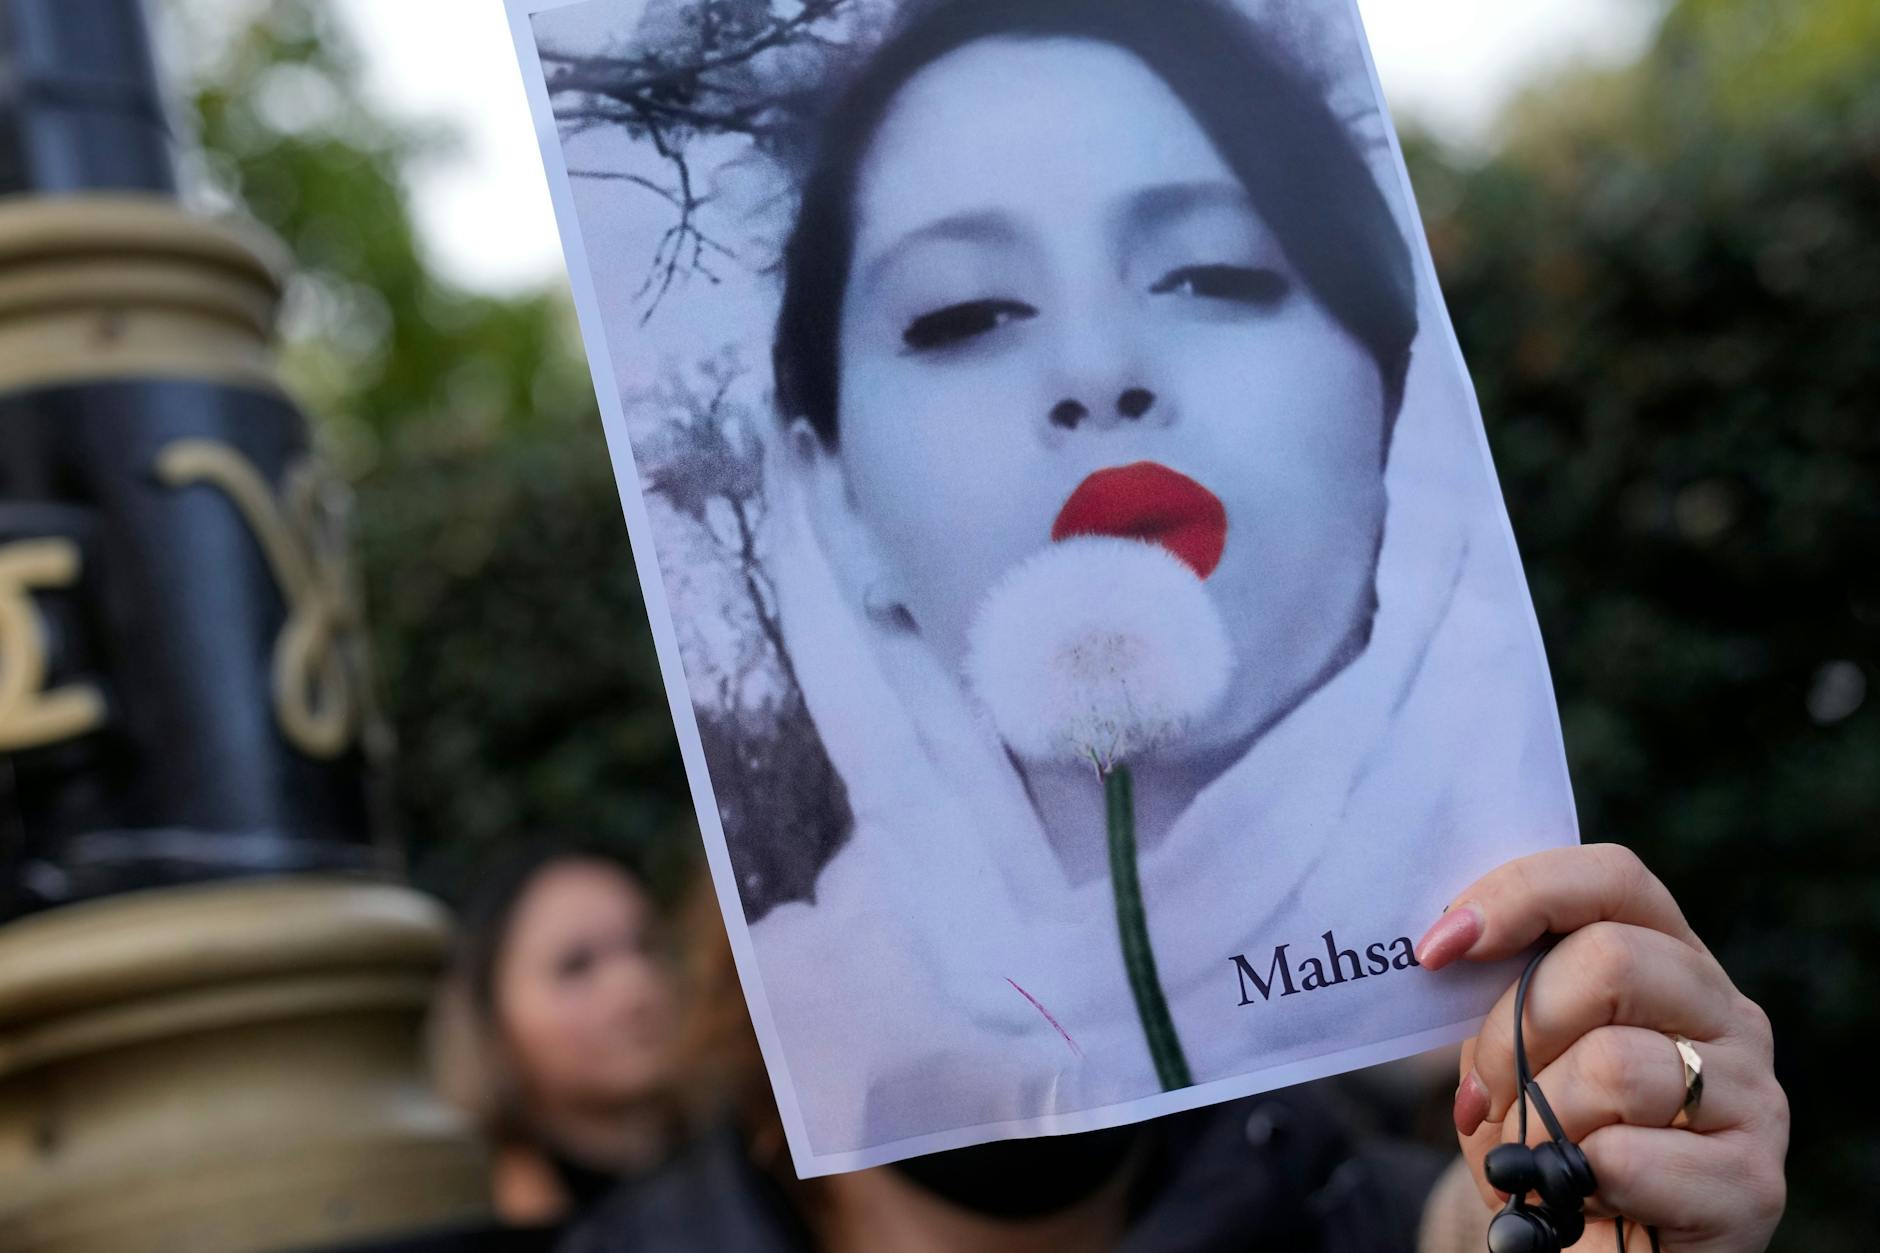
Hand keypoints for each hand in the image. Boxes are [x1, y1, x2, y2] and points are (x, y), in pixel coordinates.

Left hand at [1416, 844, 1787, 1251]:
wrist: (1578, 1250)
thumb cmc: (1542, 1135)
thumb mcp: (1509, 1049)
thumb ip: (1497, 988)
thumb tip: (1448, 942)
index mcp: (1668, 957)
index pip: (1613, 879)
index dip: (1520, 895)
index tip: (1436, 949)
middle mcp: (1725, 1013)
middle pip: (1611, 961)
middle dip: (1514, 1031)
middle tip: (1486, 1093)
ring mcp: (1753, 1095)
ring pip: (1617, 1065)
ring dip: (1542, 1119)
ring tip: (1534, 1154)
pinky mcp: (1753, 1182)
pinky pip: (1631, 1156)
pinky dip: (1578, 1179)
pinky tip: (1582, 1197)